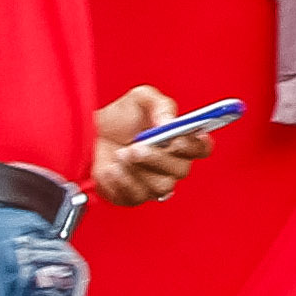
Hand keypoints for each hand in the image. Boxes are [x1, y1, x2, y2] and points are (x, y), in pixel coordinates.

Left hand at [91, 84, 206, 205]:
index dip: (195, 146)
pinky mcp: (135, 195)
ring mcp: (155, 182)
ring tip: (120, 154)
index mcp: (180, 139)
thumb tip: (168, 122)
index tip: (176, 139)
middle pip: (181, 170)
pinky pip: (136, 197)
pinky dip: (122, 182)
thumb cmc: (121, 117)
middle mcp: (173, 164)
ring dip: (138, 170)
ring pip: (161, 186)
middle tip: (136, 146)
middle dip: (158, 158)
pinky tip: (112, 168)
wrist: (93, 134)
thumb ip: (159, 105)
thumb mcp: (140, 98)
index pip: (202, 148)